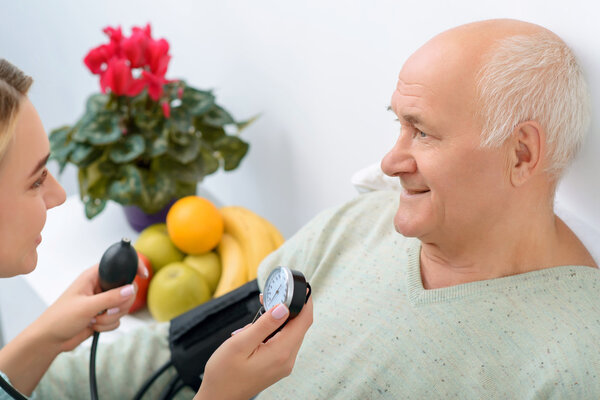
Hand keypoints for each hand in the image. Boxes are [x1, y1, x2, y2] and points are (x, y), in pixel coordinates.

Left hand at [32, 260, 146, 351]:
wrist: (51, 340)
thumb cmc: (59, 318)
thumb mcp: (86, 307)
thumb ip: (110, 298)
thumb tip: (132, 289)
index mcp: (93, 277)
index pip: (118, 265)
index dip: (132, 267)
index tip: (144, 274)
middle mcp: (100, 287)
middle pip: (127, 289)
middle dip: (119, 304)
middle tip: (107, 310)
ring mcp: (103, 301)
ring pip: (124, 306)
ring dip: (111, 317)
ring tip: (94, 320)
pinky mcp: (104, 314)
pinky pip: (118, 318)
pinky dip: (108, 325)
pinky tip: (93, 326)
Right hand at [195, 297, 312, 399]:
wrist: (218, 398)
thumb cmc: (224, 374)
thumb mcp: (241, 344)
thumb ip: (264, 324)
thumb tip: (284, 308)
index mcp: (281, 353)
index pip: (304, 321)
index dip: (305, 302)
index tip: (302, 287)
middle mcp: (287, 360)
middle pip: (299, 326)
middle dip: (288, 308)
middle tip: (271, 296)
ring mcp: (283, 364)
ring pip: (290, 333)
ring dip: (280, 319)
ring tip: (261, 311)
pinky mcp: (277, 366)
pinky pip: (283, 342)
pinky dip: (275, 330)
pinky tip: (258, 329)